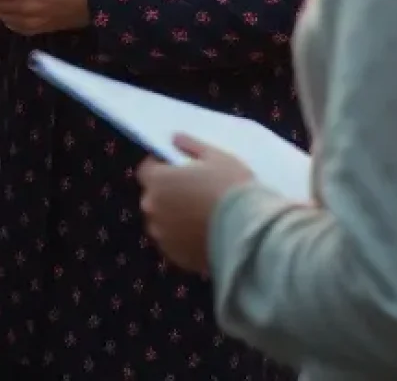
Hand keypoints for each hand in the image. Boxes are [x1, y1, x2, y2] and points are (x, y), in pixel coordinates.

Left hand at [137, 136, 255, 274]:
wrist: (250, 235)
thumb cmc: (231, 188)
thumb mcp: (216, 157)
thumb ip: (190, 146)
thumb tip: (175, 139)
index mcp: (158, 181)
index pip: (146, 170)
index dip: (161, 166)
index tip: (179, 167)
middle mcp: (153, 209)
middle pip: (154, 197)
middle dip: (168, 192)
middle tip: (194, 191)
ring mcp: (163, 236)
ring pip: (163, 222)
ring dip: (174, 217)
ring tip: (201, 215)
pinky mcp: (177, 258)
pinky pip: (175, 243)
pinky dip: (184, 238)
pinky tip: (205, 234)